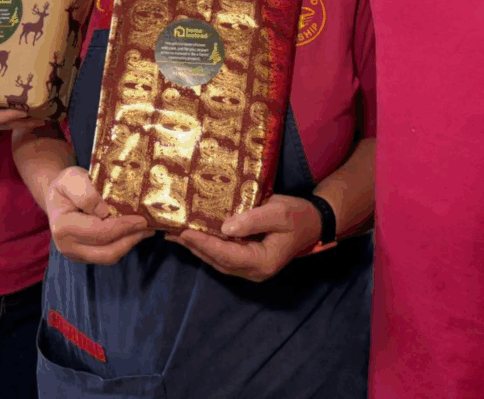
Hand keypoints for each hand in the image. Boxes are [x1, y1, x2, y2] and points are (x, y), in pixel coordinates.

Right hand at [47, 166, 151, 263]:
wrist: (57, 196)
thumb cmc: (66, 185)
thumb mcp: (71, 178)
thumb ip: (85, 192)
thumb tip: (104, 211)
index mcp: (63, 227)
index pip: (99, 232)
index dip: (123, 227)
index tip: (142, 219)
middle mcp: (68, 246)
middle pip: (106, 252)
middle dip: (130, 239)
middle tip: (148, 226)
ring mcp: (76, 254)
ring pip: (108, 257)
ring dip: (129, 244)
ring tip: (145, 230)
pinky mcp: (85, 255)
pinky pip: (107, 254)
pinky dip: (123, 244)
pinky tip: (133, 232)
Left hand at [166, 194, 320, 281]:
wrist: (313, 222)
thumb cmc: (297, 215)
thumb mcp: (278, 212)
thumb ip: (253, 220)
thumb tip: (225, 227)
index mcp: (262, 261)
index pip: (227, 254)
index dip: (205, 243)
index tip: (184, 232)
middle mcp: (254, 270)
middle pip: (218, 260)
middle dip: (194, 246)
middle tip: (170, 232)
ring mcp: (250, 267)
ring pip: (218, 260)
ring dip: (197, 247)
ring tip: (174, 234)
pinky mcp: (248, 259)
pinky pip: (223, 255)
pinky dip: (207, 245)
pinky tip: (194, 236)